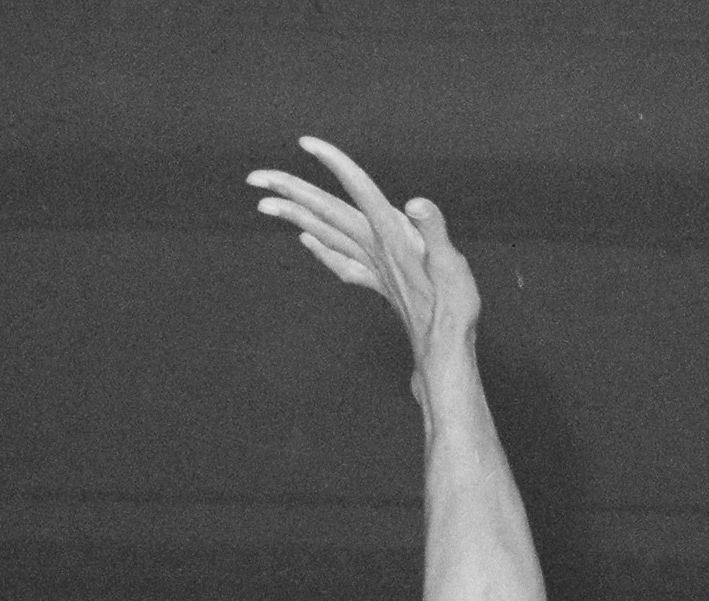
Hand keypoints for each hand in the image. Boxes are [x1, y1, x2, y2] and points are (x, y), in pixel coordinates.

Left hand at [248, 137, 481, 372]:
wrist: (444, 349)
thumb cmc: (452, 308)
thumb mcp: (450, 264)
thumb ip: (433, 230)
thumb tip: (415, 203)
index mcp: (391, 234)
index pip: (359, 189)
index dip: (335, 163)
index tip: (307, 144)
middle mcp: (375, 247)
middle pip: (327, 211)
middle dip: (291, 191)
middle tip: (255, 177)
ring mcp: (373, 266)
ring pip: (325, 233)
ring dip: (294, 215)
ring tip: (265, 203)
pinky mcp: (378, 282)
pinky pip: (341, 262)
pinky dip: (320, 248)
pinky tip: (306, 239)